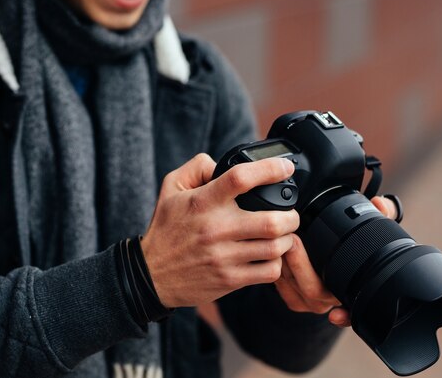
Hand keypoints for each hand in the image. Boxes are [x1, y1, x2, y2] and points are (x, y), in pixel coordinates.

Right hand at [141, 154, 298, 307]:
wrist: (151, 275)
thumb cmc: (166, 229)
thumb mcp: (171, 188)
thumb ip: (197, 166)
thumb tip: (221, 161)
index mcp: (203, 202)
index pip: (241, 178)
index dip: (270, 169)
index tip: (285, 167)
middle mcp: (216, 228)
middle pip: (271, 221)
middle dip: (290, 216)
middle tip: (290, 213)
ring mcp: (224, 256)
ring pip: (274, 247)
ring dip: (286, 239)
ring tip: (282, 234)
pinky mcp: (229, 279)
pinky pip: (268, 271)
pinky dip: (277, 262)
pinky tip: (270, 255)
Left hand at [274, 196, 399, 327]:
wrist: (324, 251)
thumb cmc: (349, 242)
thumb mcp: (368, 226)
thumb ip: (381, 212)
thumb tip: (381, 204)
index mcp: (355, 289)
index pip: (353, 311)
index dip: (345, 316)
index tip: (335, 315)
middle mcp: (333, 301)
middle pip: (314, 292)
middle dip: (300, 265)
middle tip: (293, 240)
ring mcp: (312, 303)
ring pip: (294, 289)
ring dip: (285, 264)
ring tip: (281, 239)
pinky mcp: (293, 299)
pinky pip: (282, 289)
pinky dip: (277, 270)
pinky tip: (276, 252)